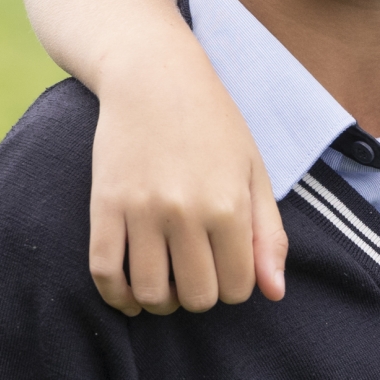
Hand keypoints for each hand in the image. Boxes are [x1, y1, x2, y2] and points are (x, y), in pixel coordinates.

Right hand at [86, 49, 288, 314]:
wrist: (154, 78)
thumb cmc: (213, 126)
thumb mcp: (254, 173)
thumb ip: (269, 234)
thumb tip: (274, 293)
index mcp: (229, 206)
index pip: (237, 287)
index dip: (234, 288)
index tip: (226, 268)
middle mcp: (186, 212)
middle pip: (196, 297)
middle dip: (199, 296)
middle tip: (195, 275)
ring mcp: (141, 210)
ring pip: (150, 292)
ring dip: (160, 301)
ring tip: (165, 284)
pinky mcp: (105, 205)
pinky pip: (104, 271)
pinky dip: (116, 295)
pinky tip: (129, 293)